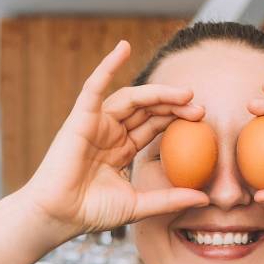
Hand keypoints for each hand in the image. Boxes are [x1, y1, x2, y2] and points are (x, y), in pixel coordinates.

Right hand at [18, 40, 210, 237]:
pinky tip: (123, 47)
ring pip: (131, 98)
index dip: (176, 118)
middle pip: (147, 109)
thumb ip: (170, 199)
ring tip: (184, 94)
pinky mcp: (80, 118)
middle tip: (200, 108)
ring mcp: (95, 123)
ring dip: (158, 92)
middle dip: (174, 105)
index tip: (202, 120)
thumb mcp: (139, 205)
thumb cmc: (92, 213)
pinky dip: (107, 65)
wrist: (59, 216)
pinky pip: (94, 86)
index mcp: (121, 149)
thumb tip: (204, 200)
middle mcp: (110, 132)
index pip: (154, 125)